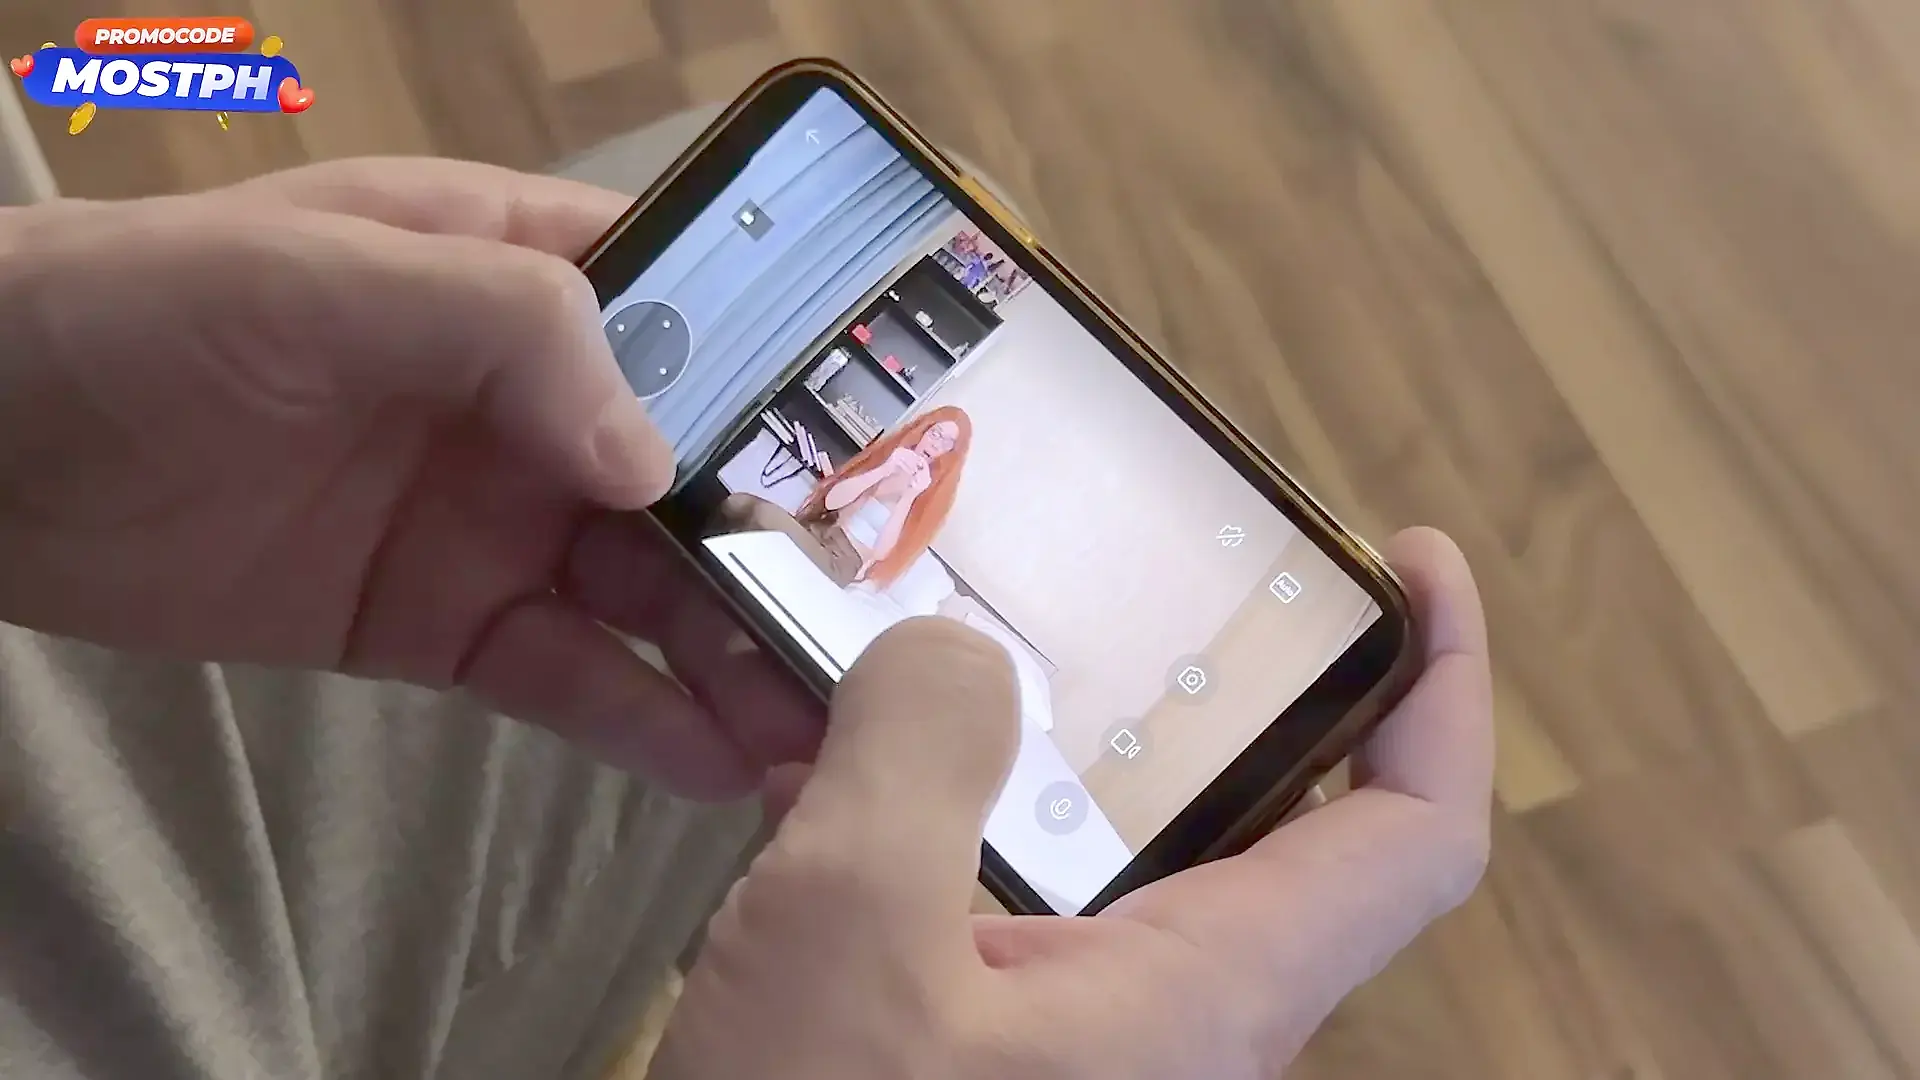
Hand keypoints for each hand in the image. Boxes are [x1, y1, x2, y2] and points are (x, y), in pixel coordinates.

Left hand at [0, 158, 820, 797]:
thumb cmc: (140, 311)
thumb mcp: (320, 277)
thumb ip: (502, 331)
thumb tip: (652, 459)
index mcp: (523, 278)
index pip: (698, 317)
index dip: (791, 386)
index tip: (879, 465)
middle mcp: (534, 401)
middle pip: (695, 477)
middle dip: (782, 551)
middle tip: (870, 633)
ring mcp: (494, 518)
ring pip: (648, 591)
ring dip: (733, 654)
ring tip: (818, 722)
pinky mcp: (442, 624)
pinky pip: (564, 673)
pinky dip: (639, 718)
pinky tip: (716, 760)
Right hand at [653, 528, 1491, 1078]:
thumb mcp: (850, 928)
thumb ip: (917, 757)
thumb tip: (958, 653)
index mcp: (1212, 991)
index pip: (1417, 834)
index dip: (1449, 685)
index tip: (1410, 560)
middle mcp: (1190, 1021)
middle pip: (1293, 831)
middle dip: (1246, 686)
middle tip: (1167, 576)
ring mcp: (1102, 1048)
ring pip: (1146, 864)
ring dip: (1081, 747)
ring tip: (981, 644)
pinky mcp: (1014, 1059)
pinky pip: (1038, 914)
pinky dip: (976, 822)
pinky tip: (850, 779)